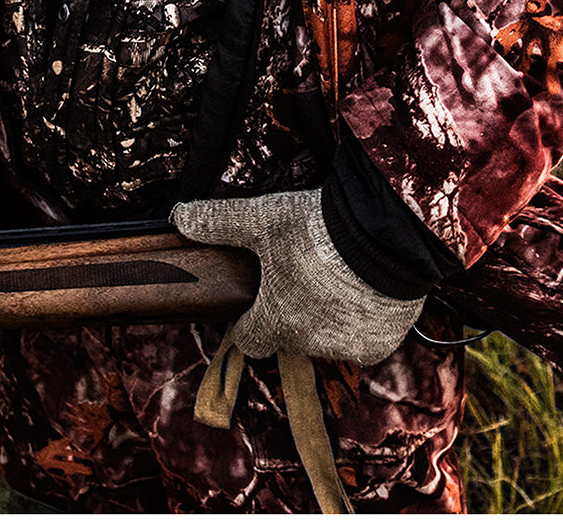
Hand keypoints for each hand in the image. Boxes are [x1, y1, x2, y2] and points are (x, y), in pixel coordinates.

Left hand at [172, 189, 424, 365]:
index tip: (259, 300)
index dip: (252, 320)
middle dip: (296, 313)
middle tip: (305, 275)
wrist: (385, 237)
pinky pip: (367, 339)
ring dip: (331, 317)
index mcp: (275, 321)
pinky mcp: (381, 343)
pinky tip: (366, 290)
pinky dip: (366, 321)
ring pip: (331, 338)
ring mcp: (348, 346)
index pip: (250, 339)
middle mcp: (309, 343)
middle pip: (293, 336)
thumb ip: (218, 221)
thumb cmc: (316, 231)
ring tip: (338, 277)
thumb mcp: (260, 219)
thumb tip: (178, 216)